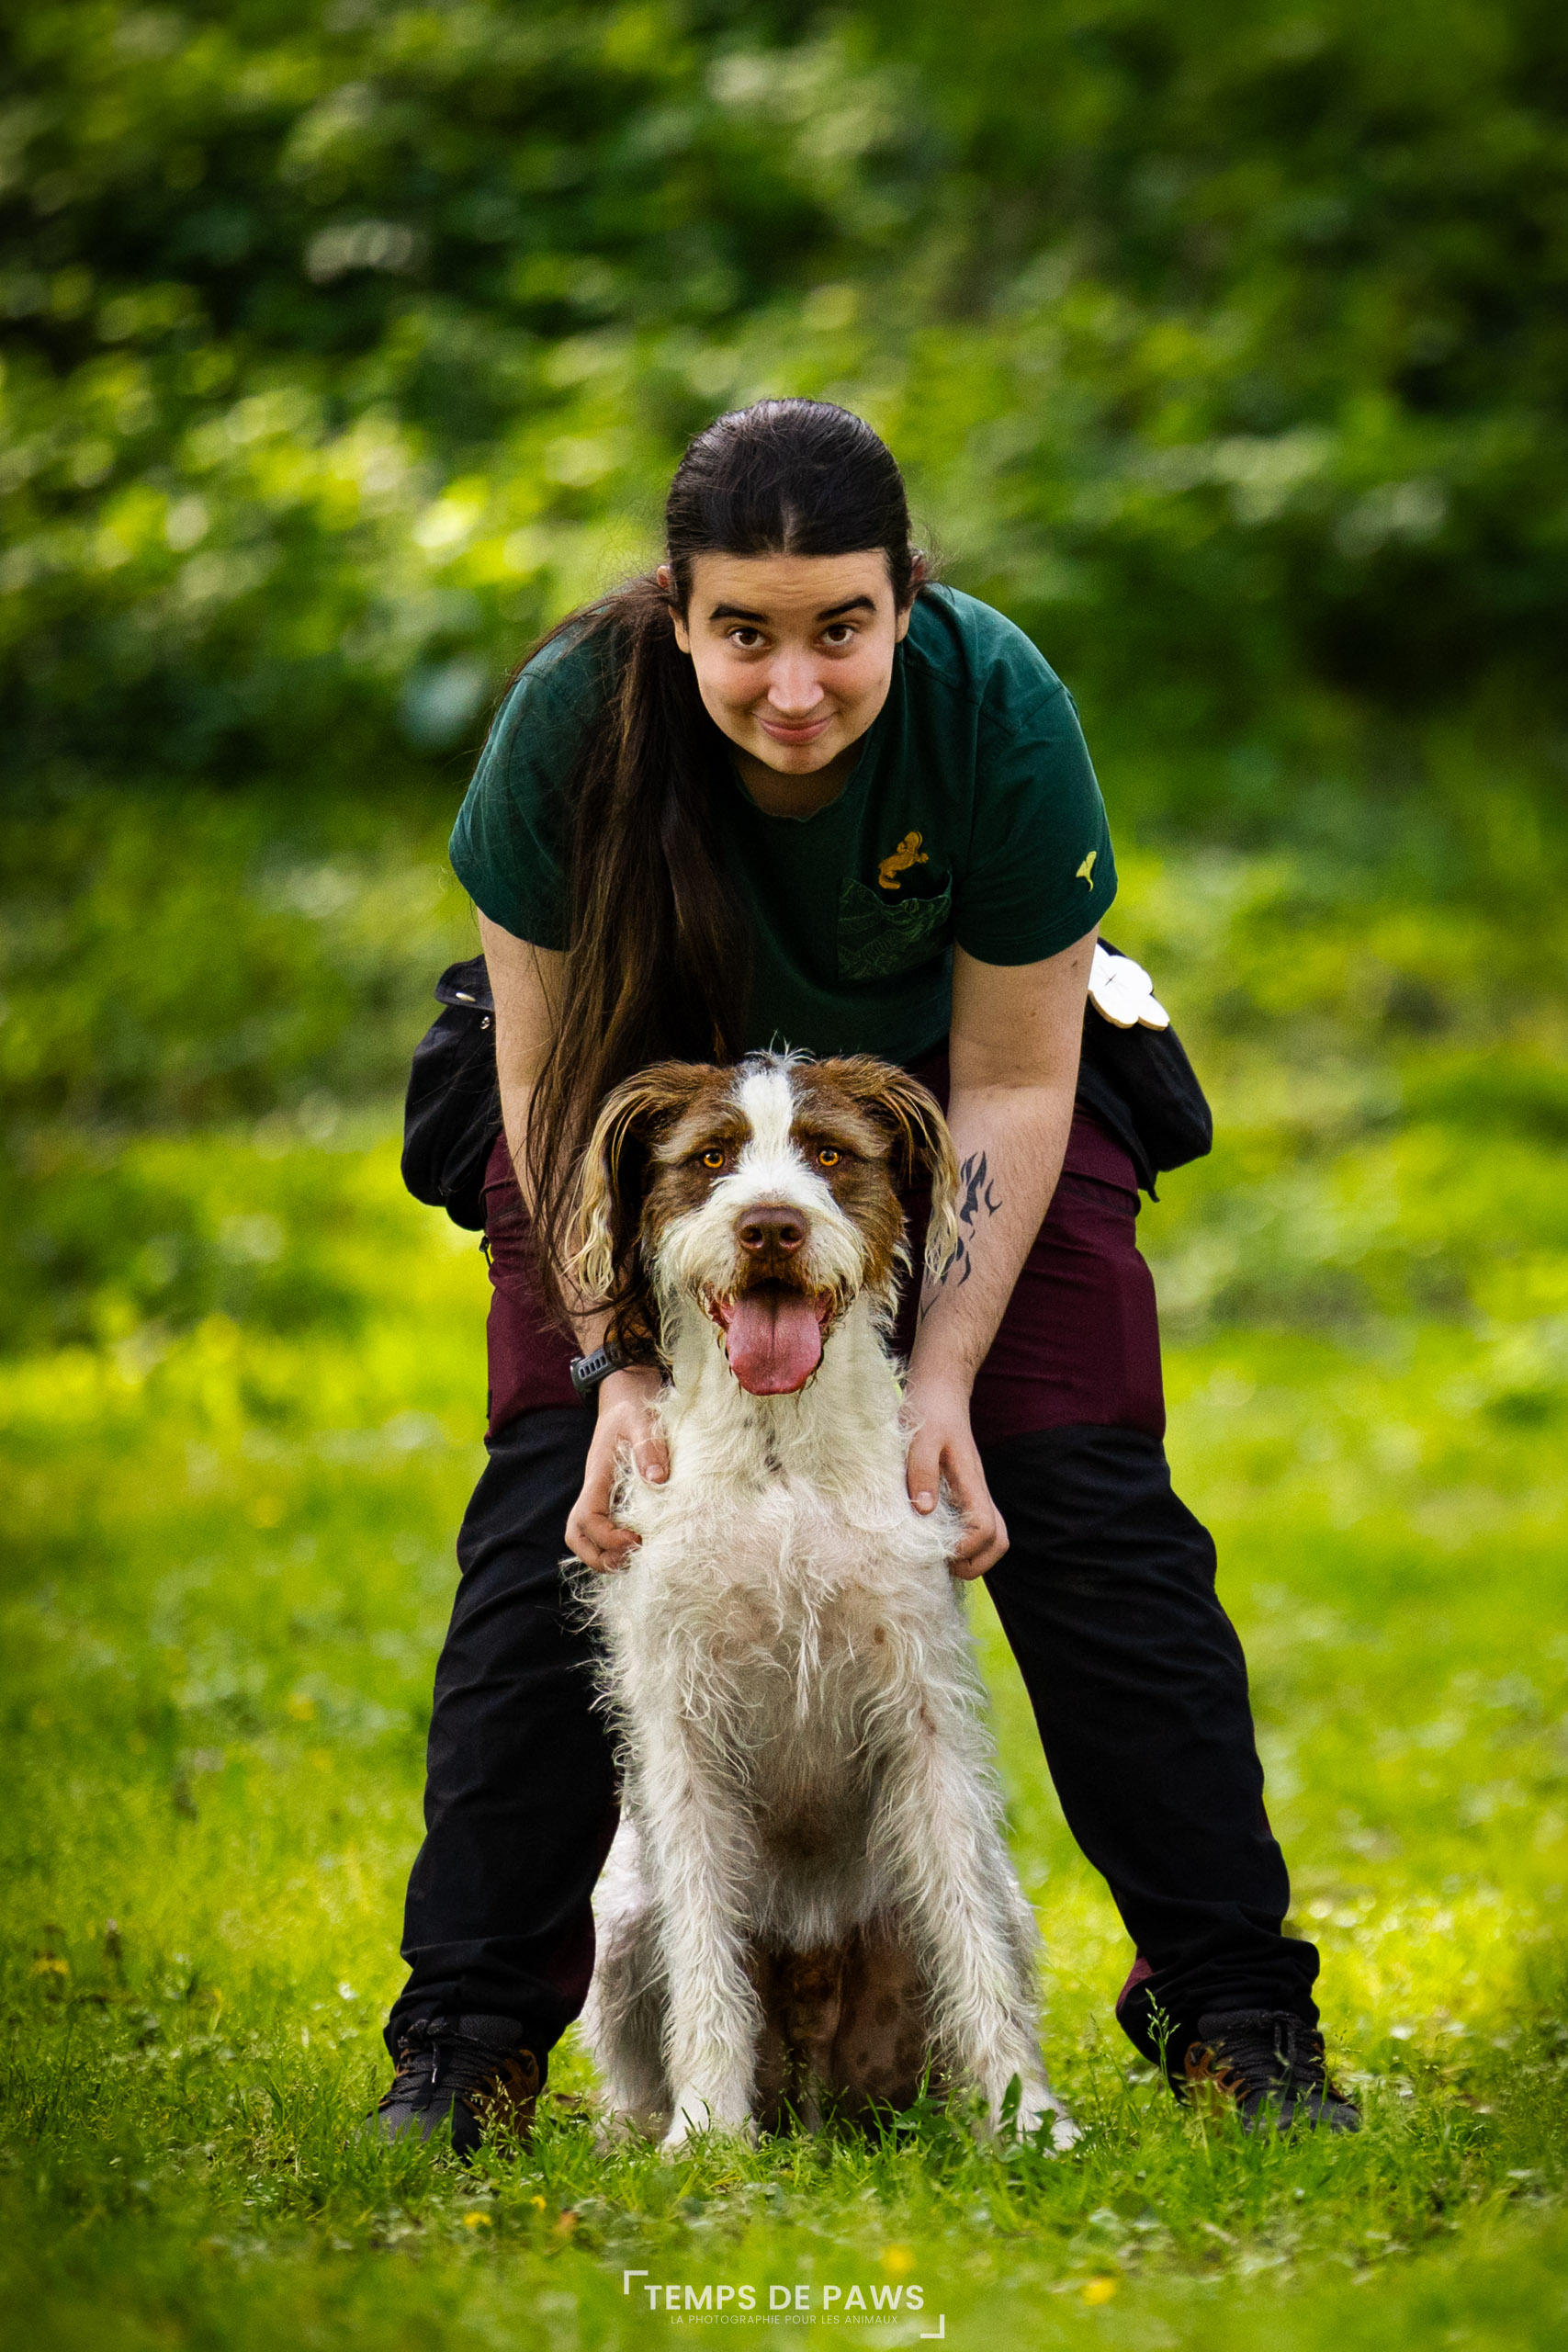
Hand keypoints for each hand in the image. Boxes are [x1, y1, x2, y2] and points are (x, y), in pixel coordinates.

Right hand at [565, 1366, 668, 1571]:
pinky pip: (604, 1528)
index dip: (608, 1537)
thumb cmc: (632, 1407)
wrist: (625, 1393)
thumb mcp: (642, 1421)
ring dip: (606, 1555)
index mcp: (597, 1476)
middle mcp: (594, 1490)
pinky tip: (642, 1544)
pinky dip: (615, 1545)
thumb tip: (658, 1480)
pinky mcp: (613, 1496)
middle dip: (600, 1557)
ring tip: (637, 1557)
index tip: (637, 1539)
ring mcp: (601, 1495)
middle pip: (577, 1536)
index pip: (587, 1519)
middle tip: (633, 1558)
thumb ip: (649, 1447)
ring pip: (586, 1536)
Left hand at [903, 1373, 1008, 1578]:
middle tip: (941, 1564)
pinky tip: (933, 1541)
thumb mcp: (919, 1437)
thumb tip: (923, 1510)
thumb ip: (922, 1470)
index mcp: (970, 1482)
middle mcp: (978, 1492)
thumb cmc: (928, 1411)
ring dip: (971, 1556)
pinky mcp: (964, 1493)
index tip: (937, 1550)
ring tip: (937, 1557)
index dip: (965, 1548)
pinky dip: (963, 1543)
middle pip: (998, 1541)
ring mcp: (973, 1494)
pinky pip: (976, 1527)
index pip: (984, 1528)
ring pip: (992, 1537)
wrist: (940, 1390)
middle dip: (974, 1563)